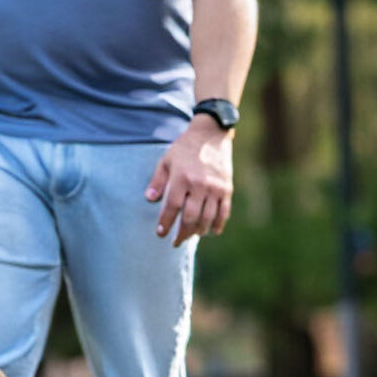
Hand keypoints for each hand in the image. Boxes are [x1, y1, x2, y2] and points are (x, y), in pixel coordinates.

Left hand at [147, 116, 233, 245]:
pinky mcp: (227, 188)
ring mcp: (215, 187)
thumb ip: (157, 181)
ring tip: (191, 236)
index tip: (160, 233)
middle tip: (175, 242)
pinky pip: (224, 211)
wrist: (211, 134)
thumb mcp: (166, 161)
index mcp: (182, 178)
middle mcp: (200, 184)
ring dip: (198, 231)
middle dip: (182, 233)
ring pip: (208, 217)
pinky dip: (218, 224)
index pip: (172, 207)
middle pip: (191, 216)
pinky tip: (211, 232)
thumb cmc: (184, 148)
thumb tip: (149, 199)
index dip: (166, 222)